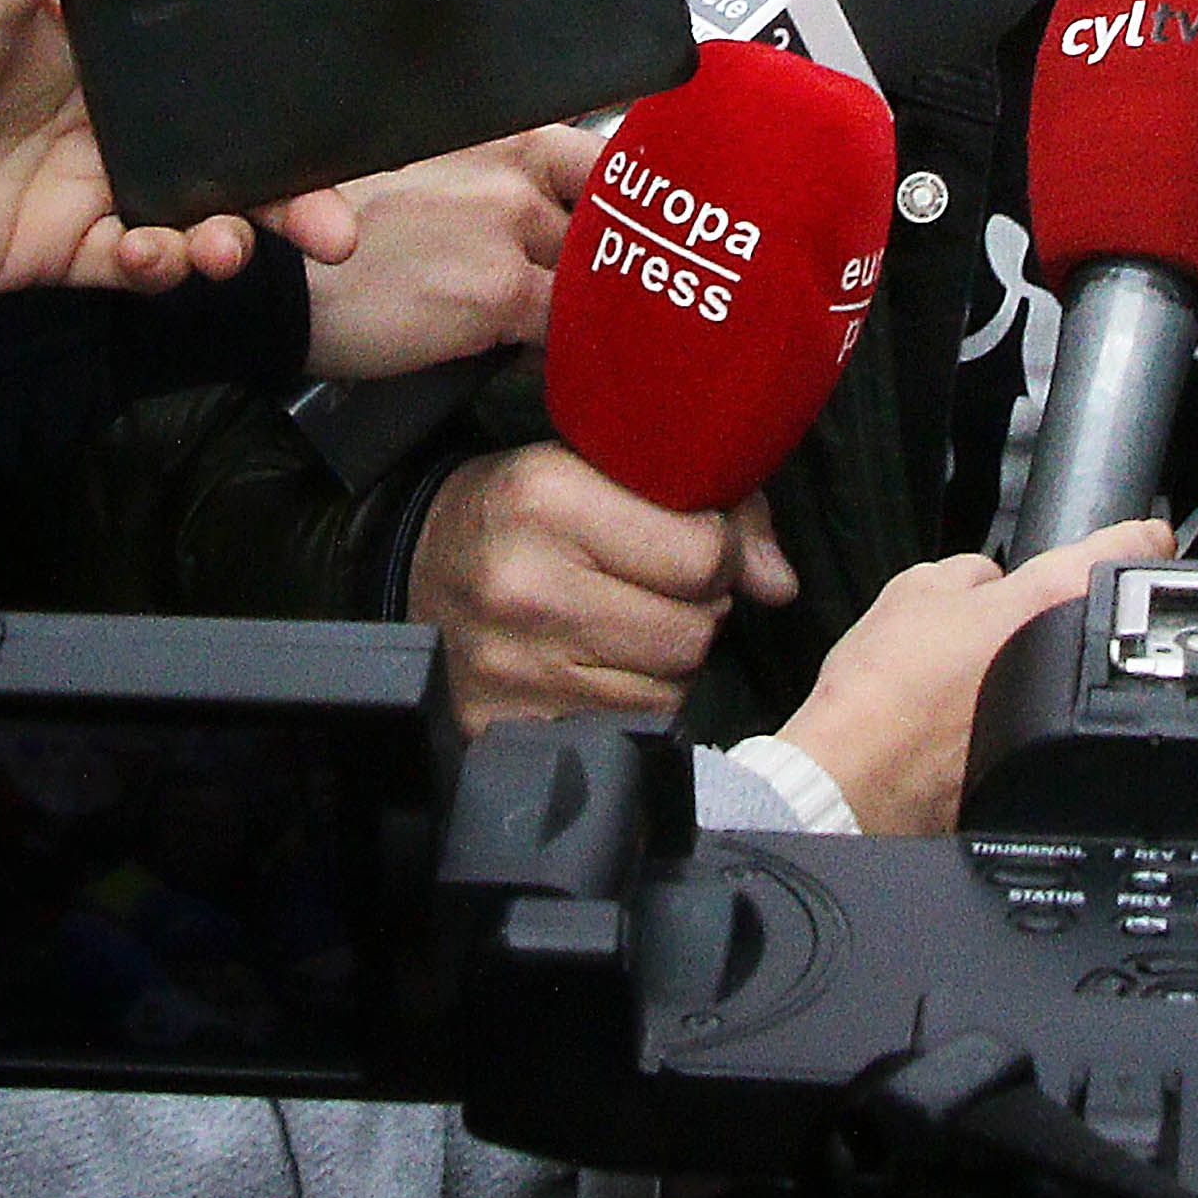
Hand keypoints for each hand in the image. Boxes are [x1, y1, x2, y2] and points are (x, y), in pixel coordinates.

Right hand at [304, 124, 603, 379]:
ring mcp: (510, 227)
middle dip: (615, 257)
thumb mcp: (421, 168)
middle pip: (610, 217)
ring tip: (579, 333)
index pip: (601, 156)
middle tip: (611, 292)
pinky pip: (567, 328)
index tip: (625, 233)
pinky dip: (566, 351)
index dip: (619, 201)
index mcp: (500, 130)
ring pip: (597, 272)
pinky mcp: (499, 291)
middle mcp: (514, 169)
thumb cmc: (337, 225)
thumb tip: (543, 207)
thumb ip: (487, 175)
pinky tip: (542, 359)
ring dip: (592, 306)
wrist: (278, 275)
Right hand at [405, 443, 795, 735]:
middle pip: (692, 629)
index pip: (701, 553)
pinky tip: (601, 665)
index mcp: (547, 499)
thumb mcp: (598, 471)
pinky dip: (635, 700)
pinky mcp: (506, 722)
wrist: (418, 567)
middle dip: (696, 610)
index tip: (696, 545)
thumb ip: (710, 510)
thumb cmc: (524, 513)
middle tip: (659, 589)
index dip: (718, 551)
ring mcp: (513, 665)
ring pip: (670, 685)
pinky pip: (629, 726)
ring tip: (626, 624)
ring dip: (668, 660)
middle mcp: (526, 585)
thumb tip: (779, 583)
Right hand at [775, 522, 1177, 834]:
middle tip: (1028, 615)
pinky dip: (1021, 719)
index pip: (1130, 549)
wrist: (858, 781)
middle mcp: (1073, 662)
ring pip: (1070, 674)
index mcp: (1050, 599)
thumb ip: (970, 574)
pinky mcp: (1048, 769)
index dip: (1142, 538)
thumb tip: (989, 583)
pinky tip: (976, 722)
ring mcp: (1065, 721)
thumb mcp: (917, 591)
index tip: (1151, 539)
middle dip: (1070, 614)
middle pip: (1097, 621)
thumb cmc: (883, 693)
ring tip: (987, 678)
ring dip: (1045, 671)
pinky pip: (1045, 724)